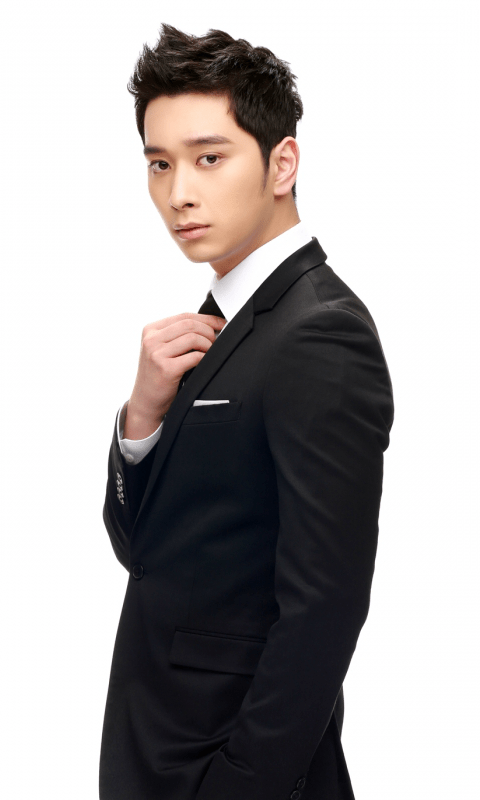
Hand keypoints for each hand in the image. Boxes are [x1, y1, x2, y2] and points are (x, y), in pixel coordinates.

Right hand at [124, 312, 225, 439]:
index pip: (184, 316)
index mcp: (150, 330)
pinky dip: (205, 358)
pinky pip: (194, 356)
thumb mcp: (162, 350)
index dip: (207, 319)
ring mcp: (156, 353)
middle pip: (189, 324)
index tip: (221, 323)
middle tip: (217, 342)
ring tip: (210, 353)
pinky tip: (206, 363)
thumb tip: (211, 325)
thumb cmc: (159, 376)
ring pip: (193, 338)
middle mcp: (151, 339)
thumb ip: (178, 336)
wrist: (146, 402)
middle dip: (209, 332)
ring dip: (208, 345)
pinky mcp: (165, 368)